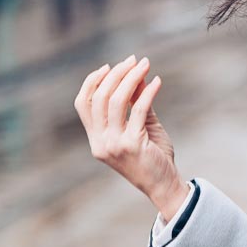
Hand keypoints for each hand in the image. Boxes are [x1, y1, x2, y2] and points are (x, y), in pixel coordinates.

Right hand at [74, 55, 184, 220]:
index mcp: (96, 139)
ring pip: (116, 101)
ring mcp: (114, 144)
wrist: (164, 185)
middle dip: (117, 74)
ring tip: (145, 65)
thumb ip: (136, 103)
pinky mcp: (132, 144)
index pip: (82, 103)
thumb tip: (135, 74)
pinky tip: (157, 82)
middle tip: (134, 61)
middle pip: (99, 98)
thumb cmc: (153, 156)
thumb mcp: (142, 127)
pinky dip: (148, 92)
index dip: (92, 82)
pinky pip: (139, 110)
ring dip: (131, 78)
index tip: (109, 66)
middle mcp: (100, 142)